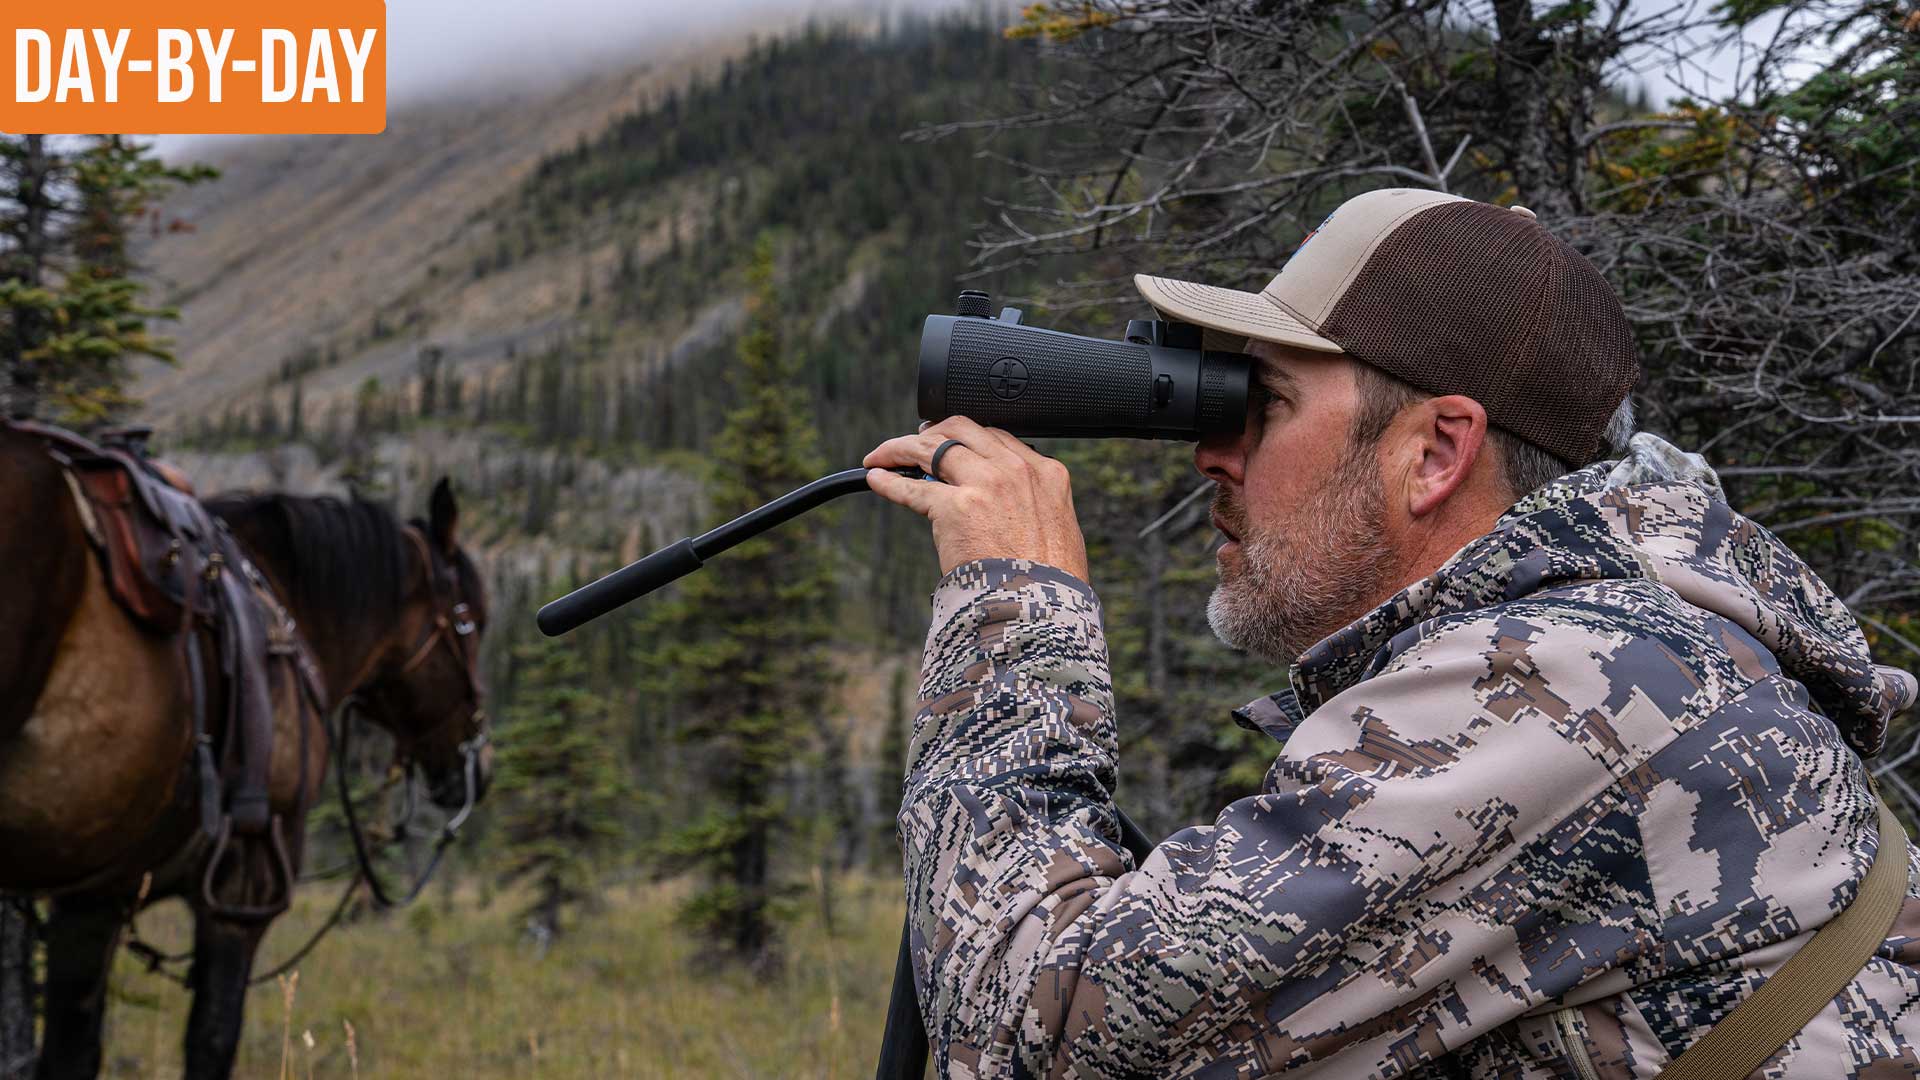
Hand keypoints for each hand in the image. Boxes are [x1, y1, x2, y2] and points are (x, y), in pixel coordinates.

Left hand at [863, 417, 1090, 581]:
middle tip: (914, 442)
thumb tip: (1012, 504)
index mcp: (1046, 474)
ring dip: (901, 448)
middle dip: (933, 431)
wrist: (1041, 609)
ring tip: (883, 456)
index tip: (950, 442)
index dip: (967, 437)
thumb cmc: (1052, 582)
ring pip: (932, 447)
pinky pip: (911, 487)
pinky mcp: (954, 508)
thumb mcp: (1061, 528)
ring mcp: (984, 485)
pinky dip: (888, 480)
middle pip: (962, 430)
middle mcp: (1015, 471)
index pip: (997, 437)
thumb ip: (1036, 504)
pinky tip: (875, 477)